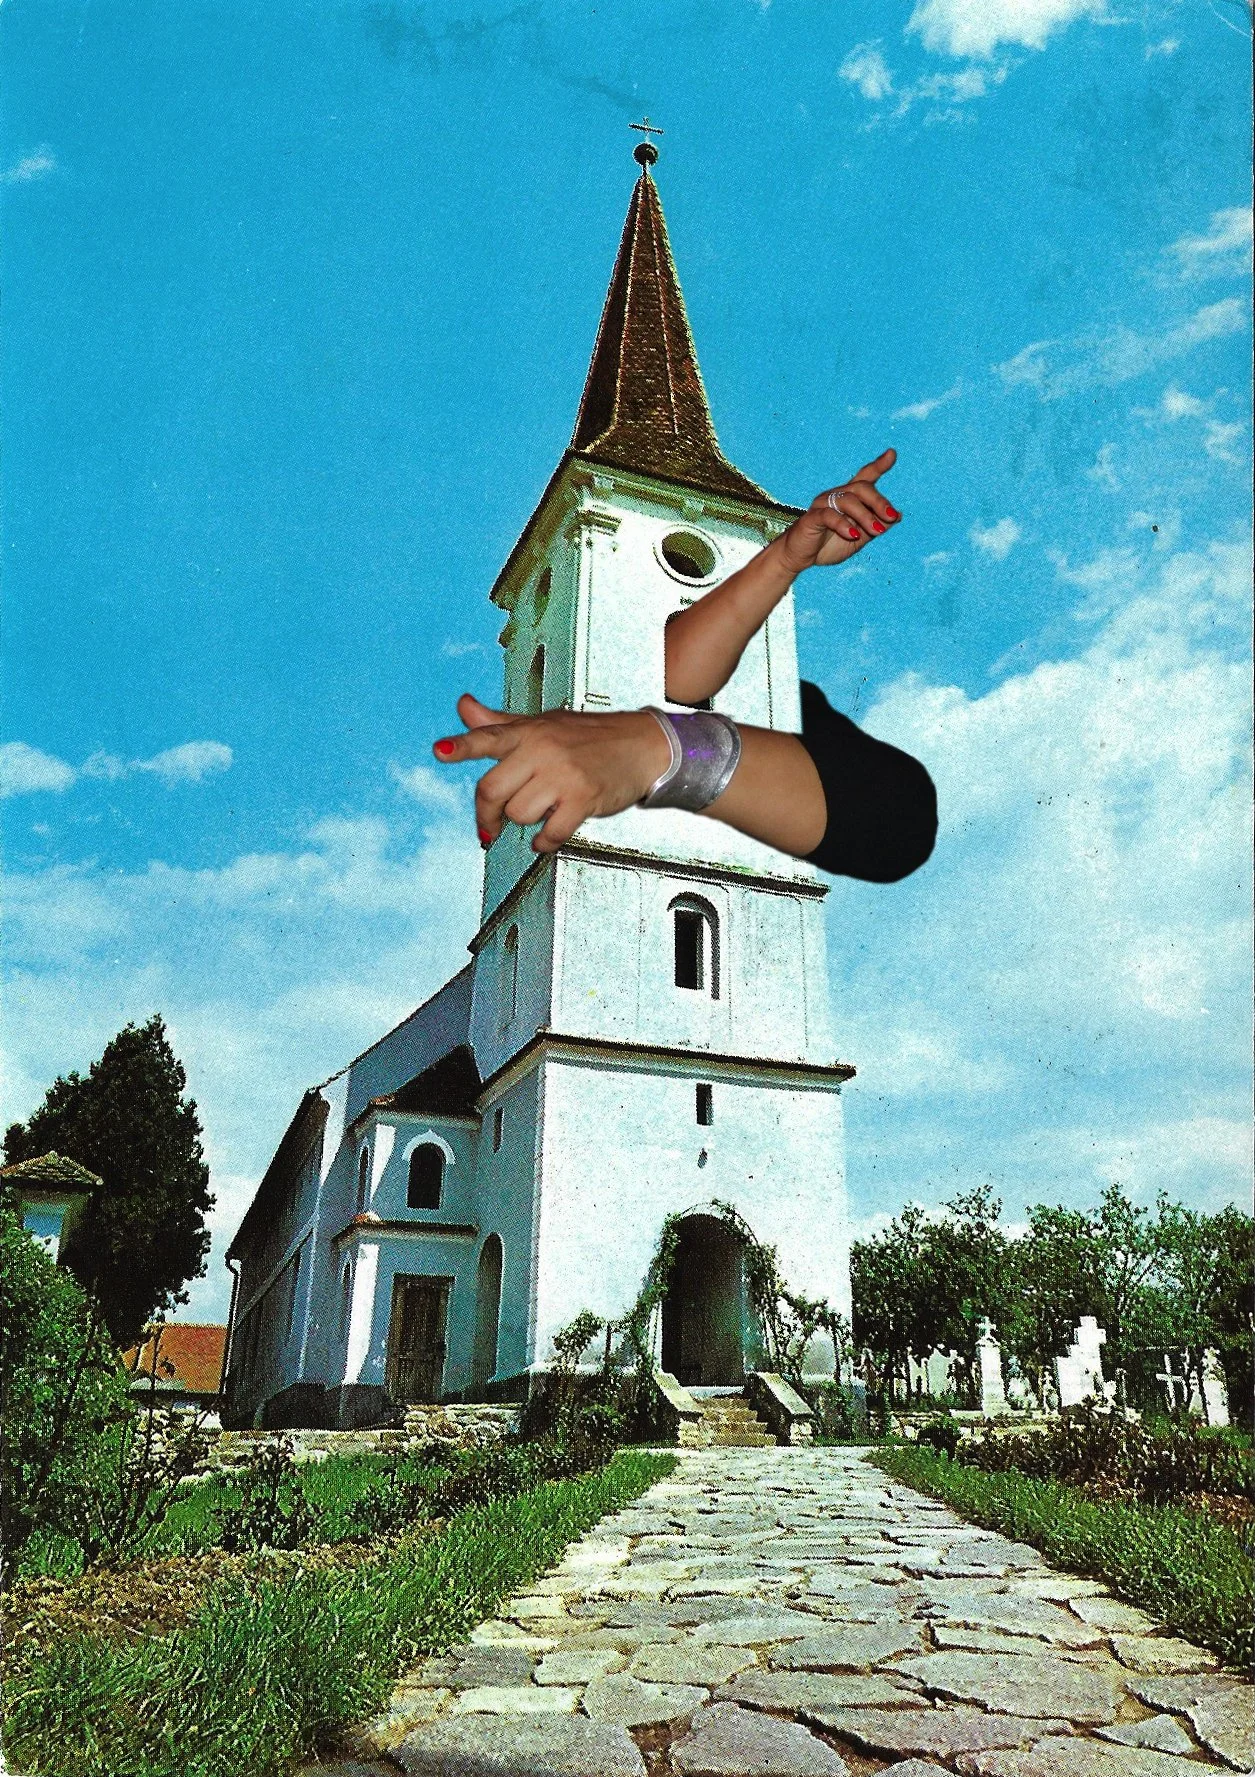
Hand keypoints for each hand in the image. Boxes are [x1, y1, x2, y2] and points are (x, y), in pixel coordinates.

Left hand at [432, 694, 672, 853]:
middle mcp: (541, 750)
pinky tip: (544, 837)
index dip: (460, 746)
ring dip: (524, 821)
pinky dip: (543, 842)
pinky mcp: (583, 799)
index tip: (440, 752)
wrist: (641, 745)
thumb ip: (500, 724)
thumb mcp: (542, 723)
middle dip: (486, 814)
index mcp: (528, 732)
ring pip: (518, 812)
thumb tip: (463, 706)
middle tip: (489, 826)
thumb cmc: (588, 736)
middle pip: (492, 789)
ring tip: (539, 812)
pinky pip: (549, 832)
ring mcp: (562, 775)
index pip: (486, 737)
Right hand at [777, 448, 900, 574]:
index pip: (865, 477)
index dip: (879, 465)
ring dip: (866, 516)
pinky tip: (853, 535)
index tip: (892, 454)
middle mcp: (836, 496)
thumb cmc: (828, 545)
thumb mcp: (860, 538)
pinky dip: (844, 524)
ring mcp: (823, 505)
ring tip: (877, 531)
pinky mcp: (812, 517)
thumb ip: (876, 525)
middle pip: (861, 488)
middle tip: (891, 516)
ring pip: (848, 500)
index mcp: (848, 498)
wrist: (800, 558)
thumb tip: (897, 515)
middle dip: (879, 501)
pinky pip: (829, 516)